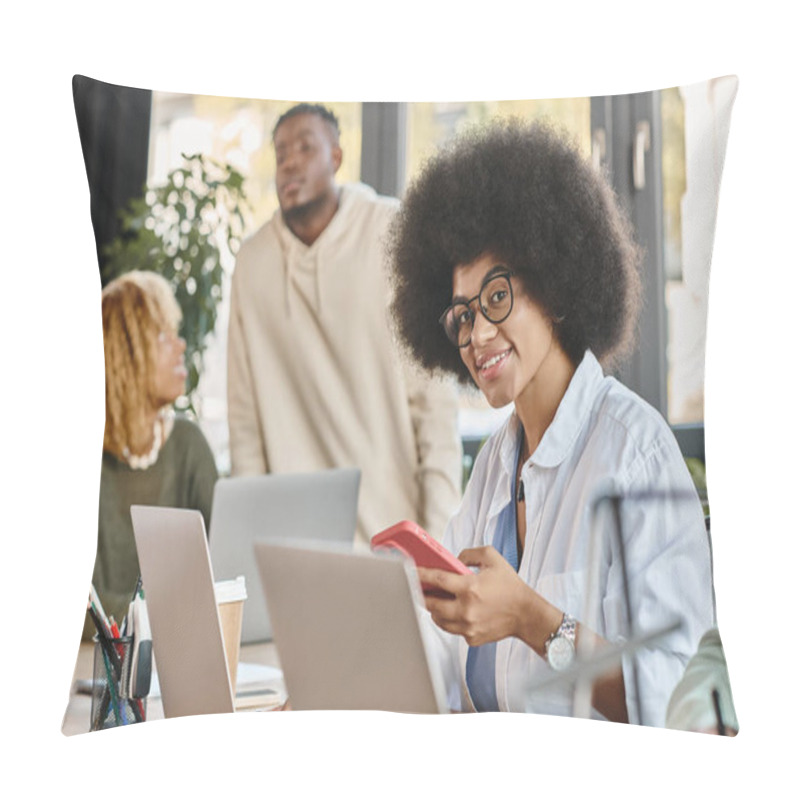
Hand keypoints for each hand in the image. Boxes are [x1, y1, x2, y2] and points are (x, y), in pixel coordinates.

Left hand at [418, 546, 538, 646]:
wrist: (526, 614)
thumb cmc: (510, 586)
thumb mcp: (492, 559)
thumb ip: (469, 554)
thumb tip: (453, 559)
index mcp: (470, 588)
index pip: (437, 580)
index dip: (420, 574)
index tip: (410, 571)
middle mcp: (466, 609)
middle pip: (431, 604)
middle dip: (423, 595)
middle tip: (419, 588)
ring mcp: (468, 626)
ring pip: (438, 619)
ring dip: (434, 609)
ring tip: (436, 600)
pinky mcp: (471, 638)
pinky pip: (452, 629)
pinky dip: (449, 620)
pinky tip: (453, 611)